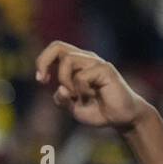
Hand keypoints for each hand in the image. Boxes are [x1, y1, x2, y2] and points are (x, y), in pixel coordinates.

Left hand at [35, 41, 150, 131]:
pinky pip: (81, 77)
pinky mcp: (105, 69)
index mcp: (76, 64)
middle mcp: (85, 58)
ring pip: (67, 60)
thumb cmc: (98, 110)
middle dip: (43, 62)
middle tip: (44, 81)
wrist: (120, 117)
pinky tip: (91, 96)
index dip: (42, 62)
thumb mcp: (72, 107)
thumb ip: (61, 99)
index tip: (41, 81)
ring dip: (65, 81)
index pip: (54, 50)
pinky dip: (80, 91)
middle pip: (57, 46)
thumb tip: (61, 88)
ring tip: (76, 95)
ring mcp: (95, 62)